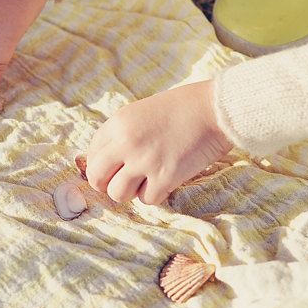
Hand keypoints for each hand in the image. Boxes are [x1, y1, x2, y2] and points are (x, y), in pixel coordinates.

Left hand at [86, 80, 233, 204]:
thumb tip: (108, 163)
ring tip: (146, 180)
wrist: (215, 109)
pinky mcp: (165, 177)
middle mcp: (126, 142)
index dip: (101, 166)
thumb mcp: (142, 112)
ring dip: (131, 191)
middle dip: (107, 184)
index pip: (91, 155)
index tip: (112, 170)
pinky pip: (146, 199)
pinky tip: (166, 179)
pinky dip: (155, 193)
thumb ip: (122, 134)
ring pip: (118, 193)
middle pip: (97, 178)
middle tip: (123, 182)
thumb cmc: (182, 109)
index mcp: (118, 123)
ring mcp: (145, 161)